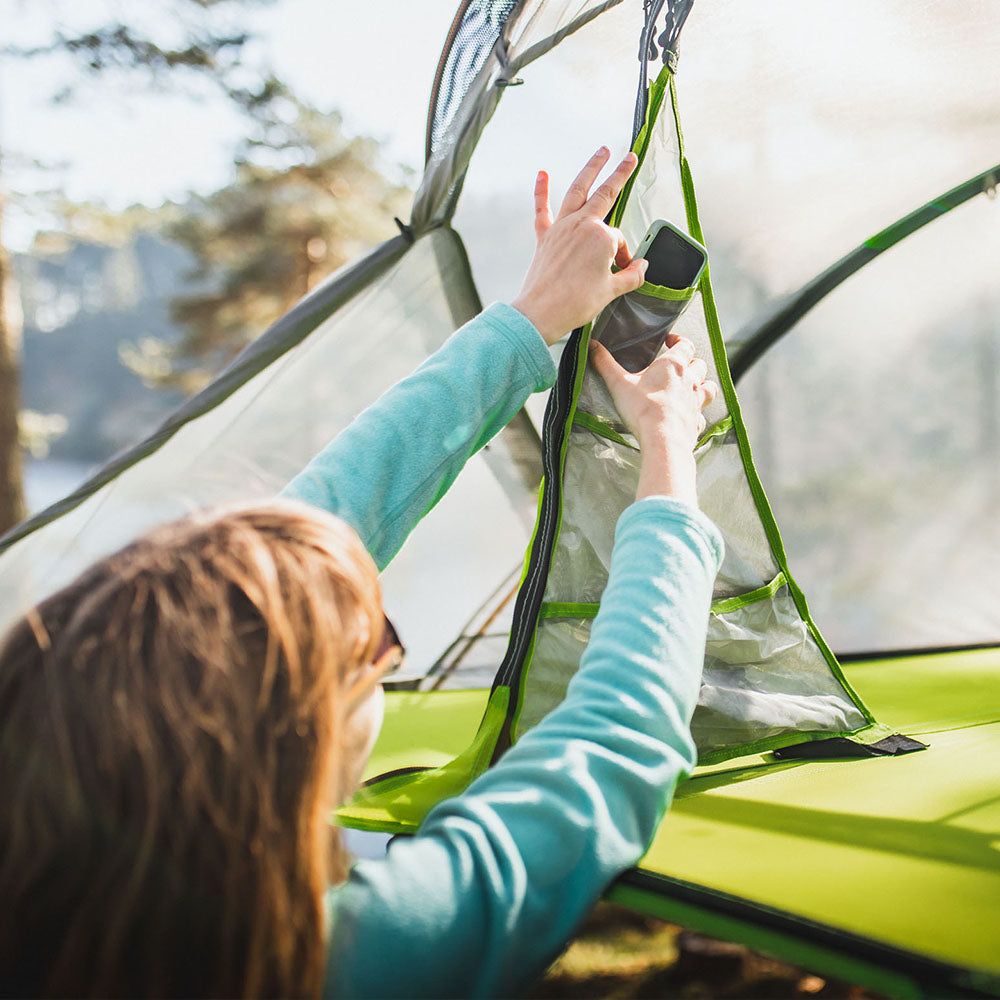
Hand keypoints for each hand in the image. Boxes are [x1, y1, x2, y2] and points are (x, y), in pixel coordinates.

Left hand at [511, 147, 648, 345]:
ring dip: (590, 168)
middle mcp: (581, 225)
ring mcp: (561, 228)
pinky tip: (542, 173)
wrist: (541, 313)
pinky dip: (541, 191)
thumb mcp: (611, 292)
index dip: (623, 257)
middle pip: (605, 194)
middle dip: (620, 174)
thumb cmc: (575, 303)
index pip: (618, 240)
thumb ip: (631, 276)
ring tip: (602, 151)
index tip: (621, 271)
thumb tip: (642, 268)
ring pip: (577, 190)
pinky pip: (542, 209)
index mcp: (601, 237)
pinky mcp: (545, 237)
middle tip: (630, 157)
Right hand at [590, 335, 718, 505]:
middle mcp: (690, 381)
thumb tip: (592, 345)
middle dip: (692, 363)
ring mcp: (696, 403)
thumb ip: (605, 363)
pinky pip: (701, 416)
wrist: (662, 439)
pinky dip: (697, 414)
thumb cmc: (643, 409)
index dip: (679, 341)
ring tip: (693, 388)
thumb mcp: (618, 383)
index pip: (685, 345)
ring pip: (708, 388)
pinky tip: (688, 417)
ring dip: (703, 386)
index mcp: (673, 366)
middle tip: (680, 366)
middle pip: (700, 365)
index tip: (670, 341)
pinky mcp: (696, 423)